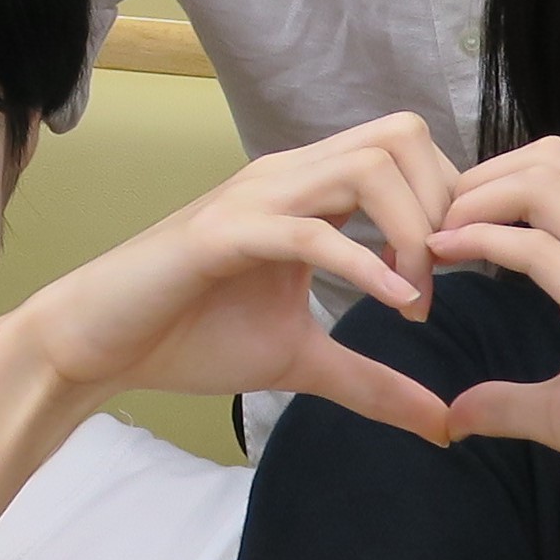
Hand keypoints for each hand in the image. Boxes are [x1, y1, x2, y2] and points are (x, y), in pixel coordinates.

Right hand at [0, 112, 461, 442]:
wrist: (100, 345)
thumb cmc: (190, 336)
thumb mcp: (302, 362)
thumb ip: (373, 382)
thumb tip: (444, 424)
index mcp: (308, 190)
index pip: (408, 148)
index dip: (449, 202)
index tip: (459, 275)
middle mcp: (287, 176)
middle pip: (401, 136)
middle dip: (443, 203)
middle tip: (446, 279)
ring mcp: (254, 199)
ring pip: (365, 166)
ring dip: (409, 230)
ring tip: (416, 299)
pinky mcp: (221, 235)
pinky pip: (308, 230)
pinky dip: (363, 264)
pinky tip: (393, 307)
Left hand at [419, 140, 559, 552]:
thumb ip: (511, 400)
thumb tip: (458, 413)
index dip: (502, 180)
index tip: (455, 224)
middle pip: (552, 159)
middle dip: (481, 178)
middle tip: (434, 223)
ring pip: (544, 182)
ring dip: (476, 200)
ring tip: (436, 238)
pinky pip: (535, 247)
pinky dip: (478, 240)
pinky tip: (444, 258)